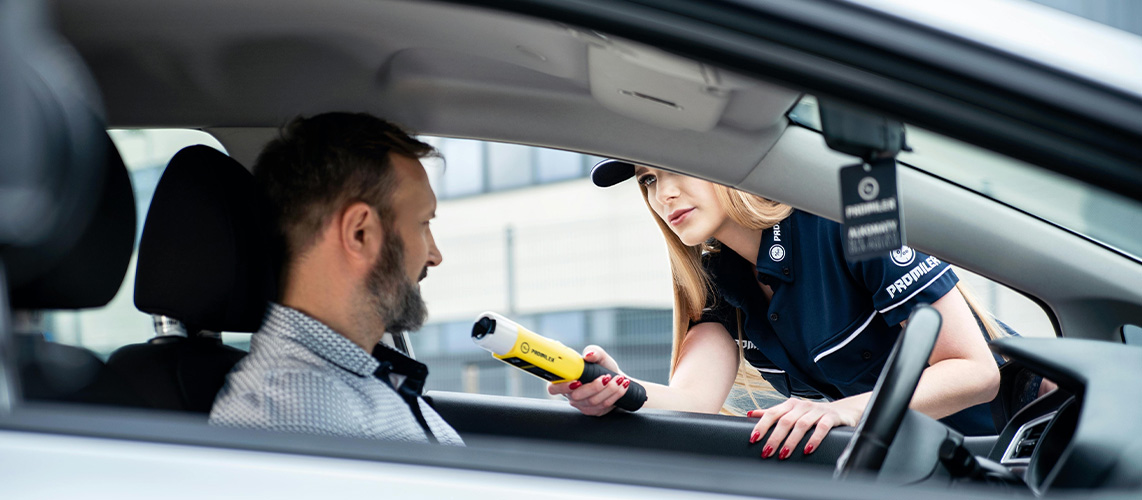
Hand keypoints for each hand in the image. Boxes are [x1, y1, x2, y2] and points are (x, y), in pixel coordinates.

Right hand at [547, 345, 630, 415]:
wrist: (617, 380)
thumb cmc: (603, 367)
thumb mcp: (600, 356)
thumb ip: (594, 352)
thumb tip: (589, 355)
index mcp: (565, 380)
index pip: (553, 388)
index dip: (562, 387)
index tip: (577, 381)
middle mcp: (571, 395)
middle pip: (576, 397)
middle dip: (594, 387)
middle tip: (606, 377)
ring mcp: (582, 405)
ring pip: (592, 402)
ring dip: (608, 390)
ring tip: (618, 379)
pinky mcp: (594, 411)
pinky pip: (603, 406)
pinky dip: (615, 395)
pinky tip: (622, 386)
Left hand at [746, 397, 863, 459]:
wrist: (843, 411)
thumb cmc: (813, 414)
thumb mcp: (792, 412)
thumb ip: (773, 413)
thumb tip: (750, 414)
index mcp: (790, 404)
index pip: (772, 413)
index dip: (762, 425)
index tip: (753, 439)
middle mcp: (802, 406)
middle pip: (785, 421)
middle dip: (774, 438)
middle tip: (766, 452)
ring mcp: (817, 410)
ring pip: (801, 425)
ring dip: (791, 441)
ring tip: (783, 454)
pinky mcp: (831, 417)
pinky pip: (822, 428)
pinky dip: (814, 439)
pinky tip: (807, 450)